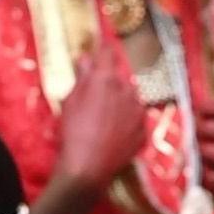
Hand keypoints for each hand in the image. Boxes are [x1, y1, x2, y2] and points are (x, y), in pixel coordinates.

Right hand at [56, 47, 146, 191]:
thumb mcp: (70, 101)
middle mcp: (127, 90)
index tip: (102, 46)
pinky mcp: (143, 132)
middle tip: (96, 97)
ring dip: (121, 102)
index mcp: (106, 79)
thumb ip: (82, 77)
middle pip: (120, 78)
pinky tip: (113, 133)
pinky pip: (136, 120)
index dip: (103, 48)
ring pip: (131, 98)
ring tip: (104, 119)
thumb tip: (86, 59)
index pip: (107, 53)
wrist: (88, 167)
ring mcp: (138, 112)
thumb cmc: (73, 132)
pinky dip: (127, 123)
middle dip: (110, 82)